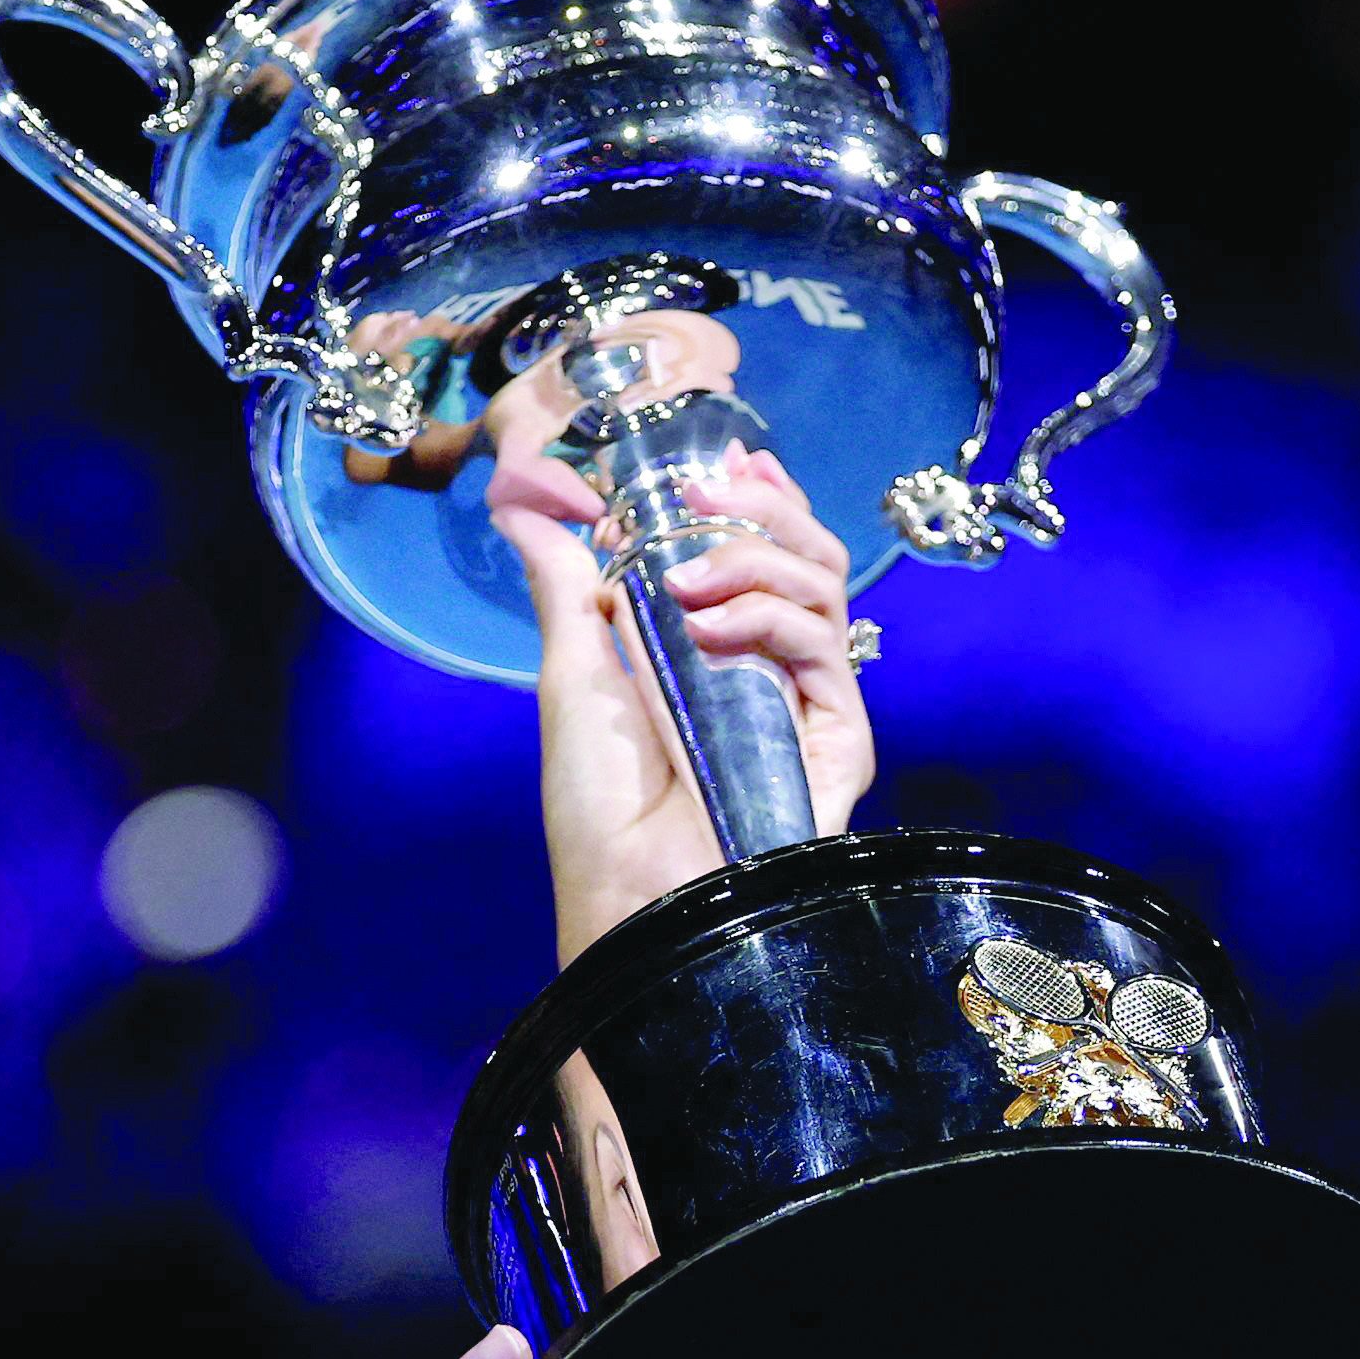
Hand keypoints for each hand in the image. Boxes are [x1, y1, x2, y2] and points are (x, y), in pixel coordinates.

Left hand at [480, 316, 877, 962]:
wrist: (626, 898)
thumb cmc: (596, 809)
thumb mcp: (572, 676)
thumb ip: (566, 587)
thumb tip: (523, 504)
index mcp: (715, 649)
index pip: (759, 550)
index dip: (750, 495)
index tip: (710, 460)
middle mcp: (769, 669)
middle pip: (806, 555)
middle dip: (763, 505)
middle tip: (703, 488)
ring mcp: (806, 704)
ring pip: (823, 587)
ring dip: (755, 556)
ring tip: (685, 579)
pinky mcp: (837, 741)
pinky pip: (823, 649)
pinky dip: (766, 618)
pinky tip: (710, 629)